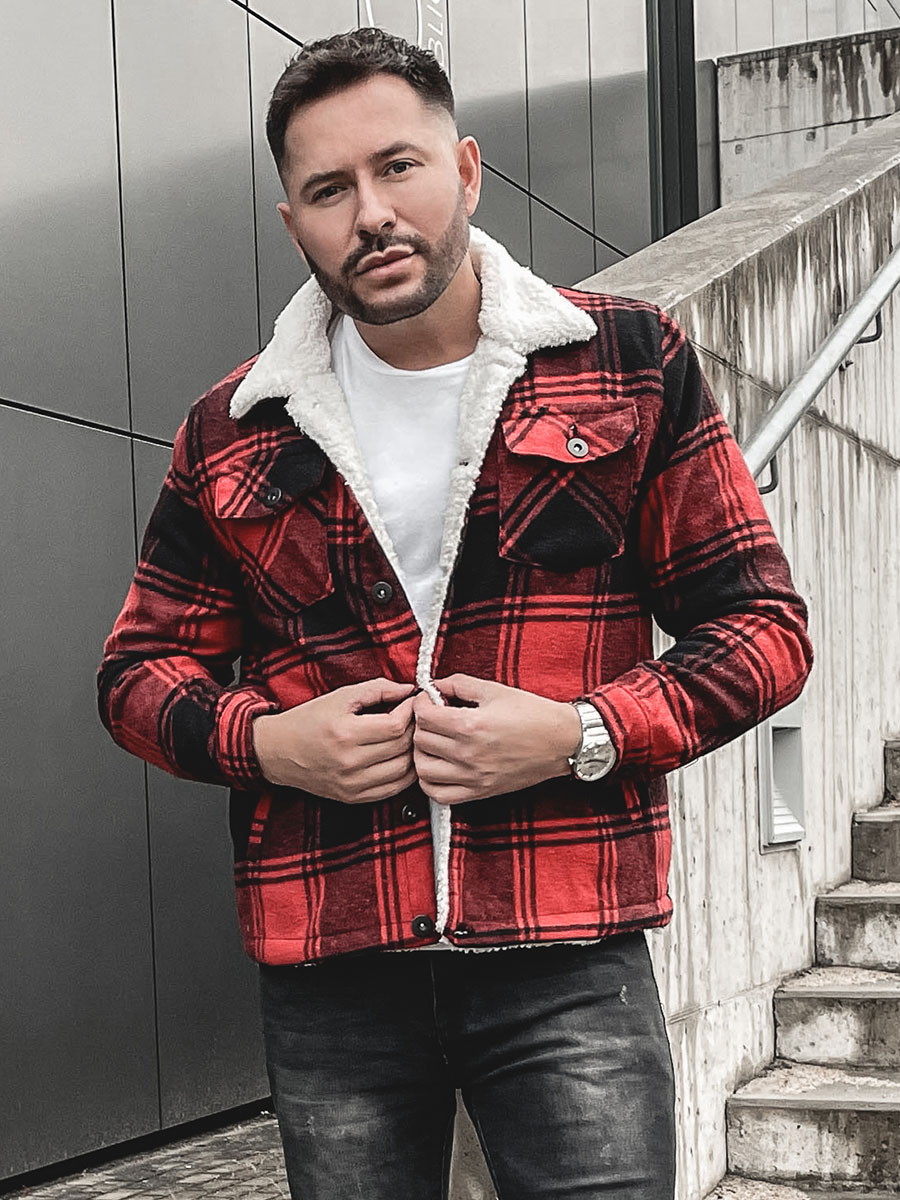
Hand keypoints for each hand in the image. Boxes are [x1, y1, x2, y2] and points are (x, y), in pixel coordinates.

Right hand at [252, 678, 416, 803]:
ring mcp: (352, 784)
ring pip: (403, 771)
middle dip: (414, 729)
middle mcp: (349, 762)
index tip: (410, 702)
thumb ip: (377, 689)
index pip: (395, 726)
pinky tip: (402, 757)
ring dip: (413, 752)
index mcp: (344, 734)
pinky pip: (393, 790)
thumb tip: (407, 690)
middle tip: (413, 717)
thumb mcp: (340, 696)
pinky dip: (405, 774)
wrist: (278, 751)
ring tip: (409, 737)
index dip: (410, 712)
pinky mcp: (353, 797)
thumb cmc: (308, 721)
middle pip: (402, 748)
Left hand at [412, 674, 582, 805]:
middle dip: (420, 725)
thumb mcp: (494, 689)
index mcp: (471, 725)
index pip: (423, 716)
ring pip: (423, 770)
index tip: (428, 701)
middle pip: (420, 741)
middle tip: (432, 718)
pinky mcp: (479, 792)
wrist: (561, 742)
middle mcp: (468, 754)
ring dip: (421, 753)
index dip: (420, 704)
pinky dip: (430, 782)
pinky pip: (439, 795)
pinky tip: (438, 767)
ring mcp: (473, 776)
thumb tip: (433, 687)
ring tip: (433, 742)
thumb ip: (458, 684)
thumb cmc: (532, 714)